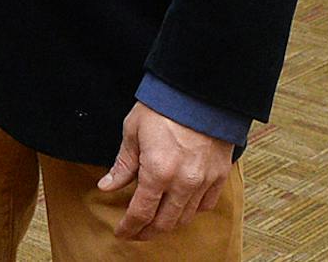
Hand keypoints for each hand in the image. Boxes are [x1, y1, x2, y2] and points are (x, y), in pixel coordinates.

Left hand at [98, 101, 234, 239]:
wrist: (198, 93)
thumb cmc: (162, 108)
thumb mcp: (133, 132)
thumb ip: (123, 165)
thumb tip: (107, 186)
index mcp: (157, 172)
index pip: (141, 212)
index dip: (130, 227)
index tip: (122, 233)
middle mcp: (183, 182)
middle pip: (164, 223)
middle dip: (147, 232)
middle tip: (136, 233)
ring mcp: (204, 181)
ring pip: (185, 218)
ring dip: (168, 225)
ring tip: (155, 224)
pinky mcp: (219, 176)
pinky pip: (205, 206)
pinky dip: (191, 212)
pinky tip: (180, 209)